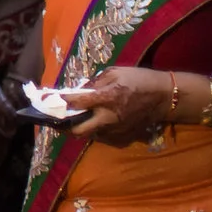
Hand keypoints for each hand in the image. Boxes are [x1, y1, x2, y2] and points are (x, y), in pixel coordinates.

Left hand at [64, 64, 182, 145]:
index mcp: (106, 98)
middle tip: (55, 119)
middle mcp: (109, 118)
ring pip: (89, 135)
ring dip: (79, 128)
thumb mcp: (114, 73)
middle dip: (62, 126)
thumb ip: (94, 83)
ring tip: (72, 119)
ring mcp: (116, 130)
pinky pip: (102, 137)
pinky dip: (94, 131)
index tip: (46, 99)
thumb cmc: (139, 80)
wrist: (164, 97)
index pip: (75, 103)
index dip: (58, 101)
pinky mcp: (123, 138)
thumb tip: (77, 91)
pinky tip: (93, 122)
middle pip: (77, 130)